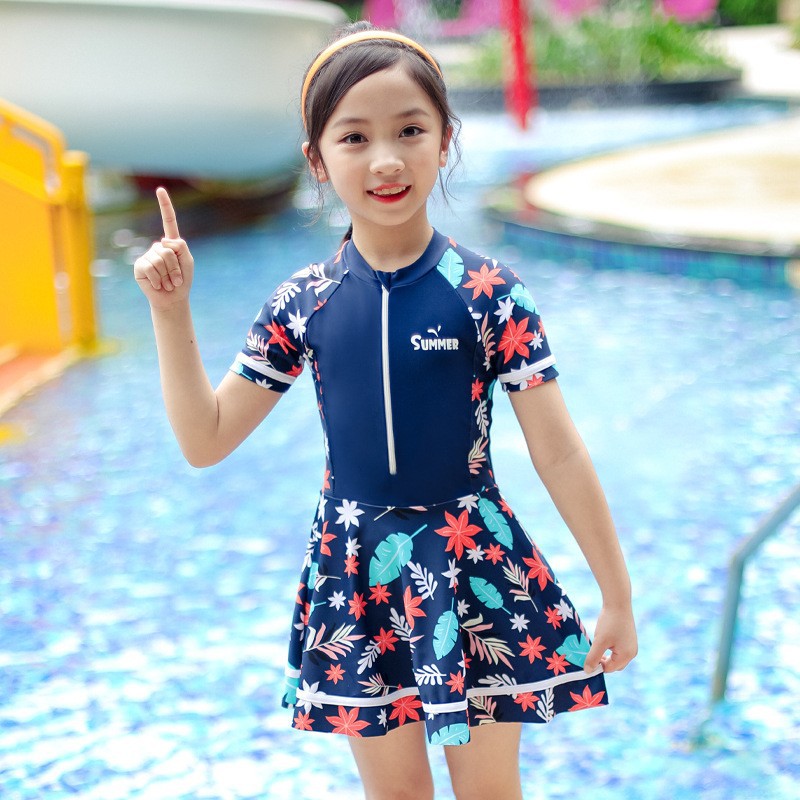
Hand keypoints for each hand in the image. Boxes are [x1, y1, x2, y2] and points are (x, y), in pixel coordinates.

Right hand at [133, 187, 194, 307]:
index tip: (160, 189)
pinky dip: (158, 279)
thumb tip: (163, 241)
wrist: (172, 299)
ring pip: (160, 259)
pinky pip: (150, 267)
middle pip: (168, 250)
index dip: (164, 205)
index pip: (168, 221)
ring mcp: (147, 256)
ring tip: (168, 283)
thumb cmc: (182, 281)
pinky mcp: (139, 266)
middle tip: (176, 279)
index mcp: (171, 243)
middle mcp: (158, 247)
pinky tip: (158, 285)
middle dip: (176, 267)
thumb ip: (181, 247)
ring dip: (168, 275)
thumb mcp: (188, 261)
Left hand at [584, 604, 637, 673]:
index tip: (586, 659)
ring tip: (596, 646)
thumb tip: (587, 671)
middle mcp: (632, 652)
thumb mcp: (599, 641)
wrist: (618, 602)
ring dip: (605, 655)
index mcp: (627, 655)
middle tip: (591, 653)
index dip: (597, 666)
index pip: (610, 669)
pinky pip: (618, 649)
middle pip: (614, 665)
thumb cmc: (609, 623)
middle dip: (602, 662)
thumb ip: (593, 657)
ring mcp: (631, 645)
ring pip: (616, 657)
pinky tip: (603, 639)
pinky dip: (609, 648)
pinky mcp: (628, 638)